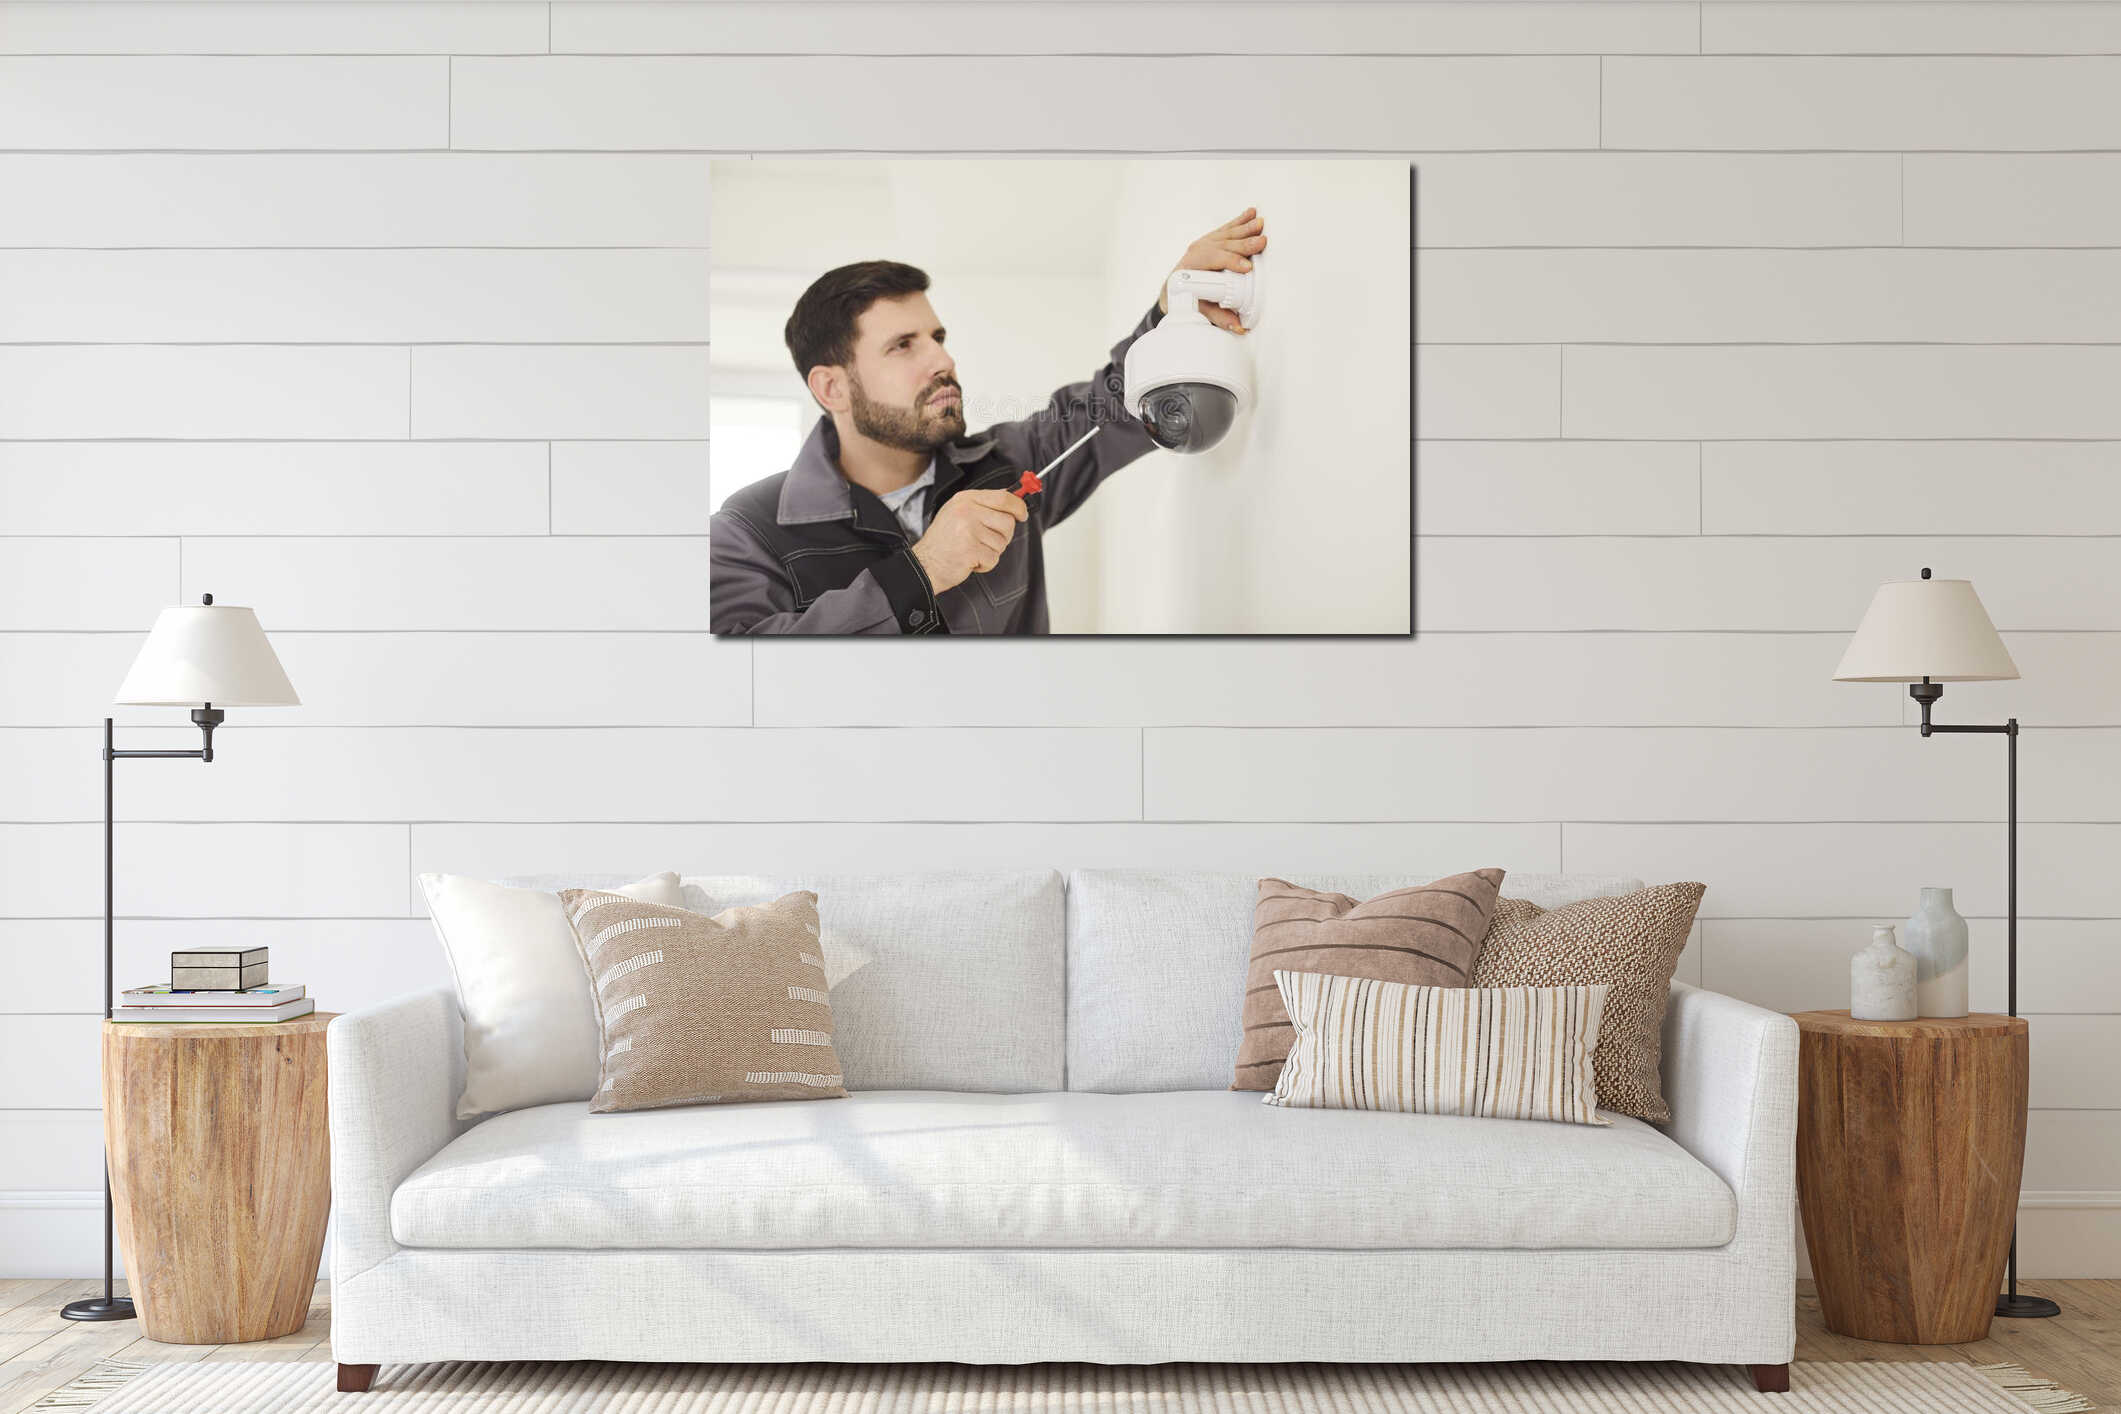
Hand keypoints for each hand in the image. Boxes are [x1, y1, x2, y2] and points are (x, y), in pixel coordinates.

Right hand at [910, 489, 1028, 594]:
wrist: (925, 563)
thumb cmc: (944, 541)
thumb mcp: (959, 513)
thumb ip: (984, 506)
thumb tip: (1014, 501)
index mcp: (966, 499)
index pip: (1004, 497)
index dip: (1018, 507)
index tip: (1022, 514)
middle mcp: (967, 511)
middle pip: (1007, 522)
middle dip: (1003, 536)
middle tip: (985, 542)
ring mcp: (968, 530)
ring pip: (1002, 542)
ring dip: (991, 552)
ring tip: (972, 551)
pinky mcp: (971, 550)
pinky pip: (994, 558)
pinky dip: (985, 564)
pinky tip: (970, 561)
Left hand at [1159, 206, 1266, 331]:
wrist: (1173, 288)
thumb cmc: (1186, 299)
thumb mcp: (1200, 310)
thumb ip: (1219, 318)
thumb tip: (1239, 326)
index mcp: (1191, 267)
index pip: (1212, 261)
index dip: (1231, 263)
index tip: (1247, 267)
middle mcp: (1196, 251)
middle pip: (1223, 245)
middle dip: (1243, 243)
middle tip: (1261, 242)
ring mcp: (1204, 243)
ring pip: (1227, 234)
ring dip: (1245, 229)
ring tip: (1261, 224)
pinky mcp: (1211, 239)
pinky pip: (1228, 229)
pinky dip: (1240, 221)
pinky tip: (1252, 213)